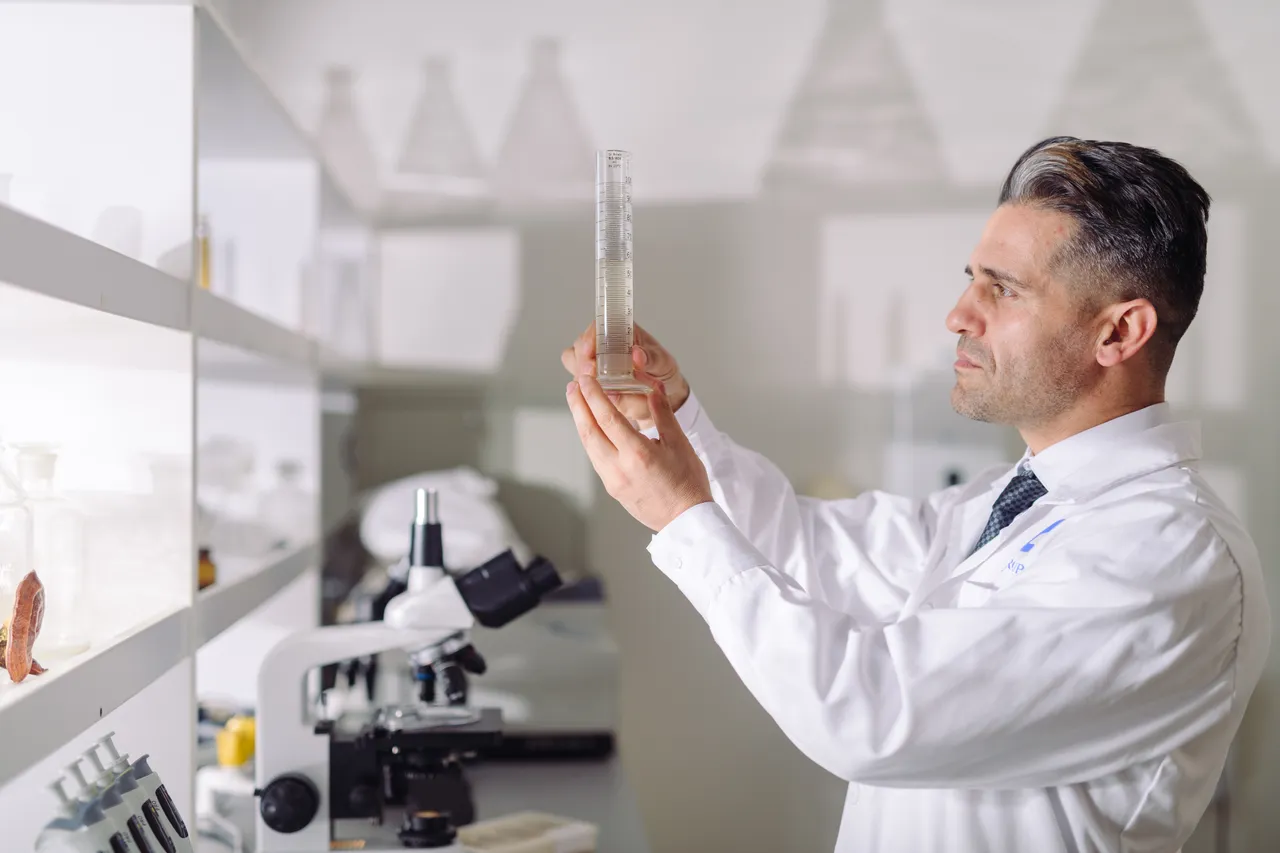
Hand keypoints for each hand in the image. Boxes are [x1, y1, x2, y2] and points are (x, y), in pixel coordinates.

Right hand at [560, 322, 689, 431]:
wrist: (663, 395)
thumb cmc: (662, 372)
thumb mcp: (663, 363)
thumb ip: (652, 358)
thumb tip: (637, 355)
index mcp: (620, 332)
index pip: (596, 328)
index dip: (589, 339)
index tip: (589, 352)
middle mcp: (602, 347)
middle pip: (578, 349)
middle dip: (581, 363)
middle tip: (591, 374)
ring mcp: (595, 366)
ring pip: (575, 369)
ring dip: (583, 379)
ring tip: (599, 389)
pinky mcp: (593, 385)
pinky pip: (582, 389)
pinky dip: (588, 395)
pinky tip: (601, 399)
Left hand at [566, 370, 711, 531]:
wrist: (686, 519)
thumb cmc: (688, 483)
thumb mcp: (679, 443)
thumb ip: (663, 413)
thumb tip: (654, 387)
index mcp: (638, 454)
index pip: (607, 417)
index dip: (593, 395)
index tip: (585, 379)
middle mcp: (620, 468)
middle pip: (589, 431)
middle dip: (578, 405)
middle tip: (573, 385)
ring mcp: (612, 480)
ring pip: (589, 446)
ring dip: (581, 421)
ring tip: (577, 402)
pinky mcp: (612, 488)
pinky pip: (595, 458)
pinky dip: (590, 438)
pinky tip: (591, 428)